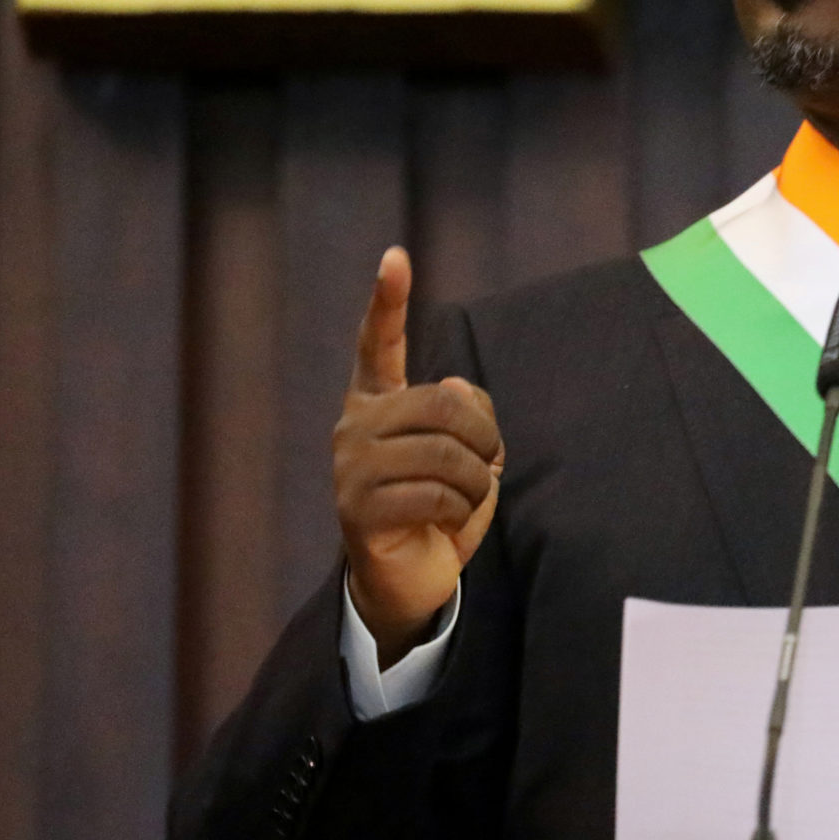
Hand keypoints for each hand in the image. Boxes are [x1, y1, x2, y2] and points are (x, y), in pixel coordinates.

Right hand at [332, 247, 502, 666]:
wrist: (408, 581)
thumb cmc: (438, 508)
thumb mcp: (465, 455)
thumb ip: (465, 414)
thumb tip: (456, 390)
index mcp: (376, 405)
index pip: (378, 346)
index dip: (387, 302)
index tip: (395, 258)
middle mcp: (354, 428)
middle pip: (441, 403)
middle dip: (483, 436)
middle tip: (487, 463)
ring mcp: (350, 469)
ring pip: (443, 451)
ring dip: (475, 479)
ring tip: (466, 498)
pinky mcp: (358, 511)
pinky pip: (433, 493)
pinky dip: (459, 510)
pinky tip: (445, 522)